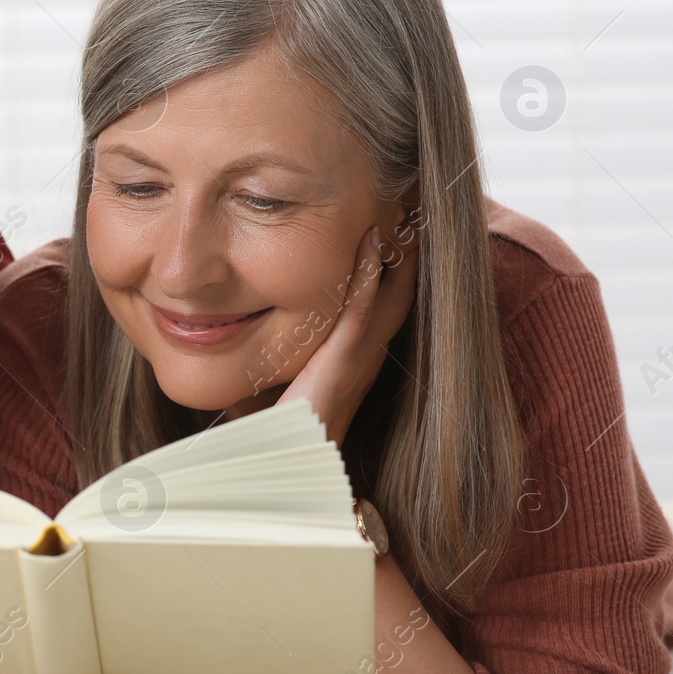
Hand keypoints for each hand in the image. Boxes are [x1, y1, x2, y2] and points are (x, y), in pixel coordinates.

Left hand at [278, 223, 418, 446]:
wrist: (288, 465)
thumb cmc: (283, 430)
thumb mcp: (287, 382)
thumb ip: (284, 357)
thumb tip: (260, 332)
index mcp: (356, 360)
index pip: (382, 305)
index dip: (393, 269)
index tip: (393, 230)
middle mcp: (366, 357)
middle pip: (398, 294)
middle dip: (407, 254)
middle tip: (413, 208)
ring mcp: (359, 360)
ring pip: (388, 297)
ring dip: (396, 254)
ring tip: (402, 213)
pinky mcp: (342, 364)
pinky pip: (360, 312)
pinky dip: (367, 276)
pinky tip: (371, 243)